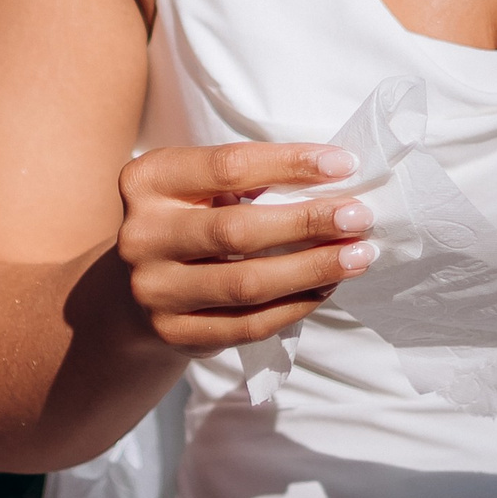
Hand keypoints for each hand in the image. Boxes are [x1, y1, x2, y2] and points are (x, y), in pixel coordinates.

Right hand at [117, 140, 376, 357]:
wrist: (136, 286)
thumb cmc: (189, 219)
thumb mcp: (200, 187)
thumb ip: (248, 181)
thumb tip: (333, 183)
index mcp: (148, 179)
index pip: (229, 165)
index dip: (290, 163)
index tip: (345, 164)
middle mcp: (141, 235)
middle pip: (238, 229)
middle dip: (308, 222)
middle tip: (360, 217)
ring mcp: (153, 290)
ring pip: (245, 284)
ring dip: (311, 269)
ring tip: (357, 256)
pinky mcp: (173, 334)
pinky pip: (246, 325)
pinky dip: (294, 306)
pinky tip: (326, 288)